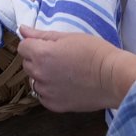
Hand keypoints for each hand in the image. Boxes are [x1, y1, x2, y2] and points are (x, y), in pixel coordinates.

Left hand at [18, 27, 135, 111]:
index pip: (23, 47)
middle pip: (27, 64)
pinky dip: (50, 91)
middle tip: (59, 58)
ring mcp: (46, 92)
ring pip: (35, 81)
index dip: (34, 44)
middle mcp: (39, 74)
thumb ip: (42, 35)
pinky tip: (66, 86)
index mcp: (41, 54)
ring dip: (43, 76)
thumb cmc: (95, 52)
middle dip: (37, 60)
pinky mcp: (54, 105)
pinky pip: (43, 96)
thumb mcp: (69, 37)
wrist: (113, 77)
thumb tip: (22, 30)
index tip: (48, 46)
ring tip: (64, 73)